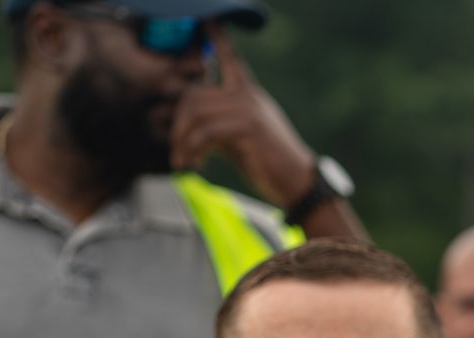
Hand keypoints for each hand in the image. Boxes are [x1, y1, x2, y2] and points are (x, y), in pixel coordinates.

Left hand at [169, 29, 315, 207]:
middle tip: (176, 151)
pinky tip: (198, 165)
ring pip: (196, 114)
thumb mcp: (240, 136)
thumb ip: (217, 123)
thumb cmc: (268, 162)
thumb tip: (187, 125)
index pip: (230, 57)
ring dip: (183, 141)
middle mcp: (247, 95)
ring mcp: (248, 110)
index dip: (216, 37)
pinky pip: (206, 133)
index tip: (207, 19)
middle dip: (178, 125)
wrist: (297, 182)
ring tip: (183, 162)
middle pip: (194, 95)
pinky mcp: (247, 128)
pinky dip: (195, 150)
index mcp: (248, 93)